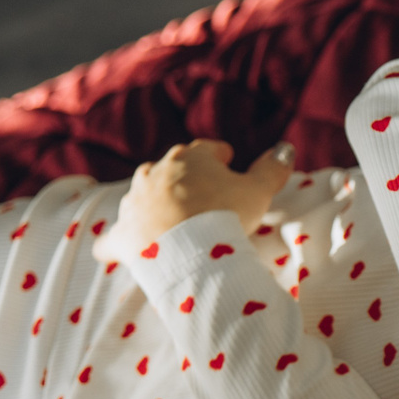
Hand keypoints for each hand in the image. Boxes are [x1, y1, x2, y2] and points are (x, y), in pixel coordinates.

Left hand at [96, 139, 293, 262]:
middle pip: (173, 171)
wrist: (186, 248)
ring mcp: (134, 202)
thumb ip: (272, 169)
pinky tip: (115, 249)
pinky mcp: (122, 234)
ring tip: (174, 224)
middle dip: (188, 181)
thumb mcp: (259, 190)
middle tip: (207, 199)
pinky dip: (118, 242)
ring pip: (145, 197)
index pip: (208, 150)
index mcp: (189, 158)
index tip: (229, 165)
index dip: (221, 158)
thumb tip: (285, 148)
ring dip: (157, 206)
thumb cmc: (225, 214)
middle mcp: (155, 172)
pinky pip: (113, 238)